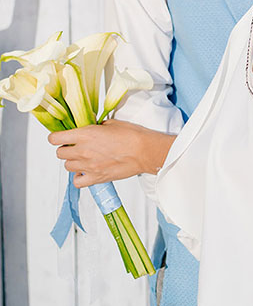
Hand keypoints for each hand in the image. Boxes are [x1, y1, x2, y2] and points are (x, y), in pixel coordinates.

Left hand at [48, 119, 174, 187]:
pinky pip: (77, 182)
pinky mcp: (96, 178)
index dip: (56, 137)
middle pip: (60, 154)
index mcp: (85, 134)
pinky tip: (86, 171)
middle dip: (65, 149)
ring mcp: (88, 166)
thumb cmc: (131, 135)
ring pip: (67, 167)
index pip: (55, 139)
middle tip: (75, 146)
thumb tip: (89, 128)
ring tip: (83, 158)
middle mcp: (83, 151)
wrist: (144, 151)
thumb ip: (95, 126)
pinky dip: (79, 177)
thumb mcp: (110, 123)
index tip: (60, 137)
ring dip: (73, 162)